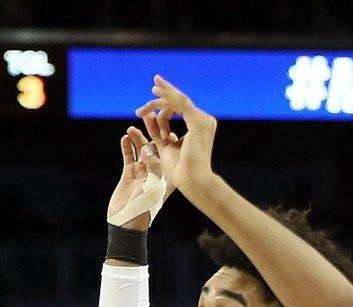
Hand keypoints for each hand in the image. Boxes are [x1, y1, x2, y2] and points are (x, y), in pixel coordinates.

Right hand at [106, 126, 170, 229]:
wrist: (127, 223)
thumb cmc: (144, 208)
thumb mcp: (153, 185)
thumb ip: (152, 166)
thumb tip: (149, 147)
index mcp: (168, 175)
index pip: (171, 153)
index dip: (170, 139)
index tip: (168, 127)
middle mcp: (157, 172)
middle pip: (156, 147)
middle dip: (152, 134)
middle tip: (148, 121)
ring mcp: (143, 171)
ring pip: (141, 149)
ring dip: (137, 139)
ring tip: (132, 129)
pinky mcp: (129, 173)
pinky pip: (129, 156)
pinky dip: (127, 146)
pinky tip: (125, 137)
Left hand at [136, 76, 216, 194]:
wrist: (192, 181)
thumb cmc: (180, 171)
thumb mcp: (165, 146)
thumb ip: (157, 130)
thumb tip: (148, 115)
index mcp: (199, 127)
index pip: (182, 109)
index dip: (168, 100)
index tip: (153, 94)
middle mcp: (204, 121)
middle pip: (181, 102)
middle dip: (167, 91)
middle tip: (155, 79)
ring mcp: (203, 120)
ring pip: (178, 102)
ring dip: (161, 99)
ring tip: (150, 94)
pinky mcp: (197, 121)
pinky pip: (179, 105)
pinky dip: (165, 101)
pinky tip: (154, 96)